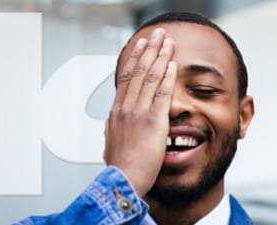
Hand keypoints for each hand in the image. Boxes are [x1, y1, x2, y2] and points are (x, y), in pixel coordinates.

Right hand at [103, 28, 175, 196]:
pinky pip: (161, 94)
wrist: (122, 180)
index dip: (134, 61)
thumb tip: (110, 121)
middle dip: (148, 51)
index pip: (125, 79)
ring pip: (149, 78)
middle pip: (137, 72)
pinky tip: (172, 64)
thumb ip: (111, 128)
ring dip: (159, 57)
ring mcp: (138, 113)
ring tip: (166, 42)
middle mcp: (125, 108)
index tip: (140, 48)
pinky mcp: (152, 121)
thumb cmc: (119, 165)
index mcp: (116, 112)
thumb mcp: (110, 142)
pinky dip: (166, 77)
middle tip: (155, 35)